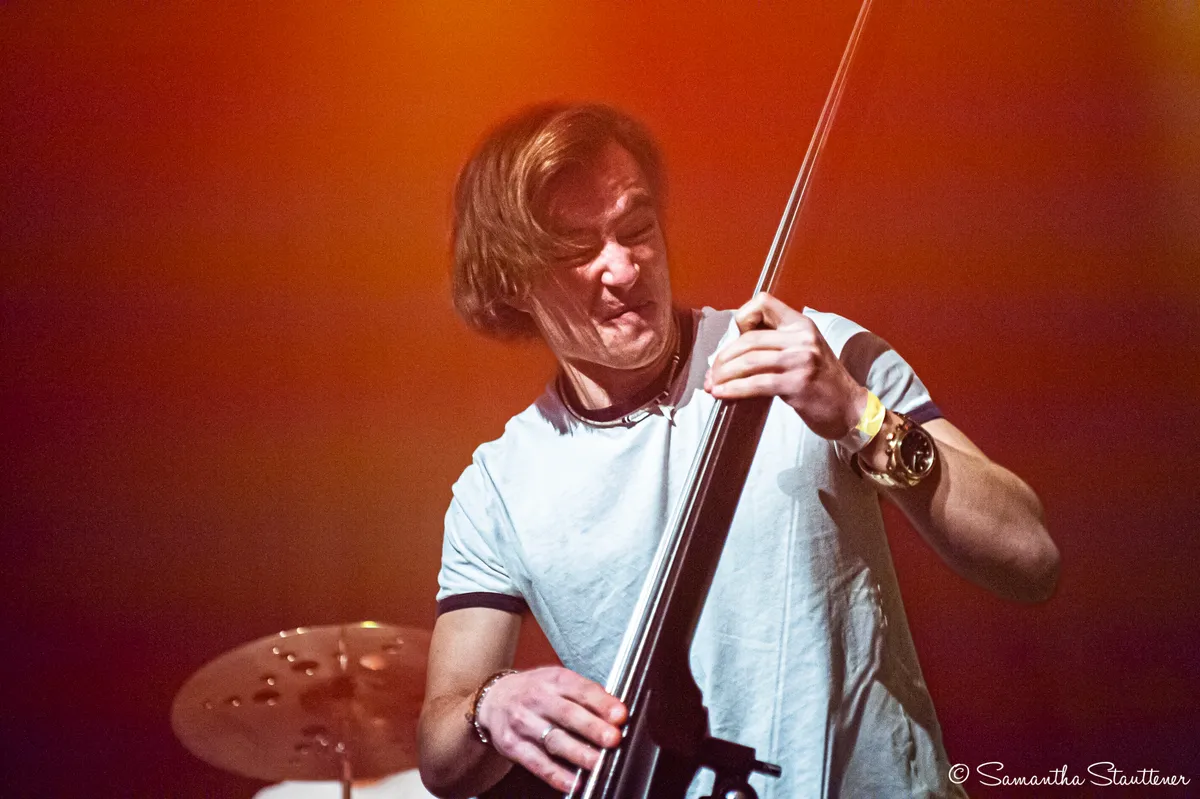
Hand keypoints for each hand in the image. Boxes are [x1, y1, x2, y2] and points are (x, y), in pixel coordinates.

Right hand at [476, 666, 626, 792]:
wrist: (494, 698)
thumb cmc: (535, 691)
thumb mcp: (559, 682)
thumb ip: (586, 695)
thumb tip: (616, 714)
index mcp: (554, 680)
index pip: (581, 690)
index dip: (602, 703)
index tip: (620, 716)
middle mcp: (537, 699)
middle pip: (567, 714)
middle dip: (592, 728)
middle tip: (613, 739)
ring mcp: (523, 723)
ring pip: (553, 740)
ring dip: (578, 754)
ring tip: (598, 763)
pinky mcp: (513, 746)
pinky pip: (537, 763)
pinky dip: (556, 775)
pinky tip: (573, 782)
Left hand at [704, 292, 867, 439]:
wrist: (850, 409)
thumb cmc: (822, 383)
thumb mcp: (805, 351)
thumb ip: (777, 343)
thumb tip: (734, 350)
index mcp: (802, 324)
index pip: (763, 302)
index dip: (742, 318)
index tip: (734, 342)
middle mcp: (802, 337)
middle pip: (749, 339)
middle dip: (723, 358)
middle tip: (712, 374)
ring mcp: (801, 360)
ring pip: (748, 361)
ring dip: (724, 375)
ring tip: (712, 385)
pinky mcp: (798, 384)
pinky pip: (756, 384)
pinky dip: (733, 390)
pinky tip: (721, 394)